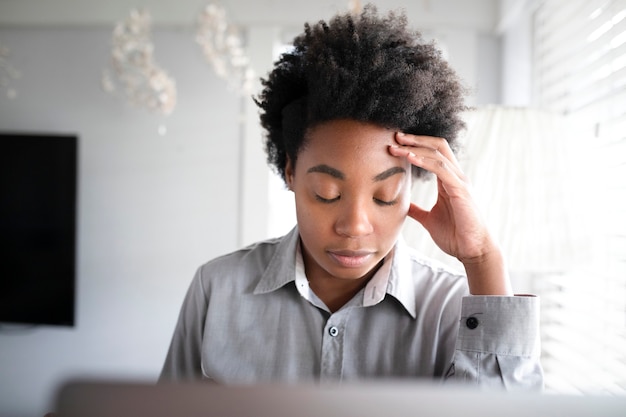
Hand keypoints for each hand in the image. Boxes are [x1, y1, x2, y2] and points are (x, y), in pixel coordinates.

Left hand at [389, 132, 511, 294]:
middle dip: (415, 139)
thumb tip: (404, 206)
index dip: (416, 145)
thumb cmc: (455, 236)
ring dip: (415, 148)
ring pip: (438, 154)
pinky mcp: (461, 190)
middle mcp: (456, 177)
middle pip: (437, 146)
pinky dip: (425, 162)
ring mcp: (460, 182)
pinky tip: (410, 158)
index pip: (434, 153)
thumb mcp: (429, 219)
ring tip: (396, 146)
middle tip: (395, 136)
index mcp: (449, 181)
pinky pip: (442, 169)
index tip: (396, 143)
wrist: (473, 251)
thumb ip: (417, 210)